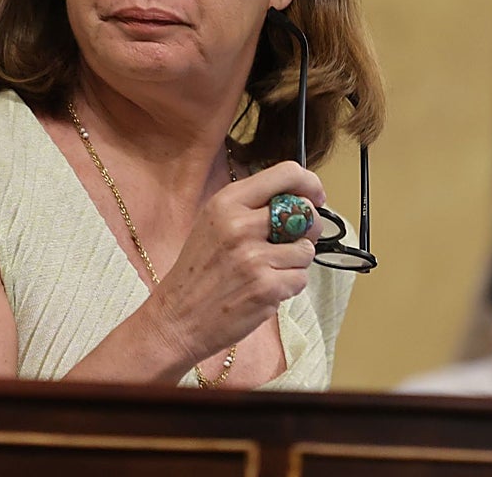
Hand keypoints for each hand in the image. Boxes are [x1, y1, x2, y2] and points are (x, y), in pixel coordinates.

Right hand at [146, 161, 324, 365]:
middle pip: (305, 212)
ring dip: (295, 262)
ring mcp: (254, 257)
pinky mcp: (266, 287)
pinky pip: (301, 278)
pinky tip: (265, 288)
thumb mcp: (213, 223)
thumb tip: (298, 202)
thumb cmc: (198, 271)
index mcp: (226, 202)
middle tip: (293, 240)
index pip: (285, 174)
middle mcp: (239, 224)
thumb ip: (250, 208)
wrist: (178, 316)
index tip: (314, 197)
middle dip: (309, 227)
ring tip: (267, 269)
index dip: (309, 184)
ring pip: (307, 249)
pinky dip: (289, 285)